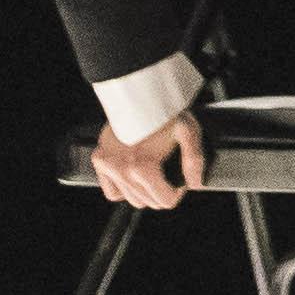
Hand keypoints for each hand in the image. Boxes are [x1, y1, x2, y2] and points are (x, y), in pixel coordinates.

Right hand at [87, 110, 209, 210]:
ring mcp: (108, 166)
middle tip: (167, 174)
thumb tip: (196, 184)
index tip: (179, 182)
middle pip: (148, 202)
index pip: (164, 201)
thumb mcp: (189, 133)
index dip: (177, 193)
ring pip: (130, 199)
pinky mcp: (99, 160)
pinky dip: (123, 187)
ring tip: (151, 172)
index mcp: (143, 167)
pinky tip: (134, 174)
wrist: (138, 92)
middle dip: (161, 192)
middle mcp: (122, 170)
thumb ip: (194, 162)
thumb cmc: (164, 110)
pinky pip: (112, 191)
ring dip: (143, 191)